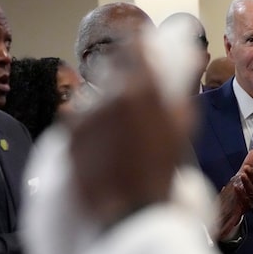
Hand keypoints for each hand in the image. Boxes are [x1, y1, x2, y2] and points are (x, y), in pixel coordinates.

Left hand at [68, 40, 187, 225]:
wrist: (130, 211)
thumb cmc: (164, 170)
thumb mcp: (182, 127)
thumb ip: (178, 89)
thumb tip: (181, 62)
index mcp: (143, 89)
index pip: (134, 45)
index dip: (137, 42)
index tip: (140, 44)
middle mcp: (111, 95)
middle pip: (111, 67)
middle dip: (120, 73)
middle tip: (130, 90)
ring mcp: (86, 115)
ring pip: (93, 95)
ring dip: (103, 102)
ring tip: (116, 127)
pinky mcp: (69, 136)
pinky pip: (77, 119)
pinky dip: (88, 125)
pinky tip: (101, 144)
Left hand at [214, 150, 252, 240]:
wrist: (222, 215)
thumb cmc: (232, 196)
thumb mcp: (239, 177)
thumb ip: (247, 164)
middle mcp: (252, 196)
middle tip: (247, 168)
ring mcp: (246, 204)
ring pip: (252, 194)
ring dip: (247, 184)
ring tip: (242, 175)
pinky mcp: (240, 211)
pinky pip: (243, 203)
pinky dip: (240, 194)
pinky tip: (236, 187)